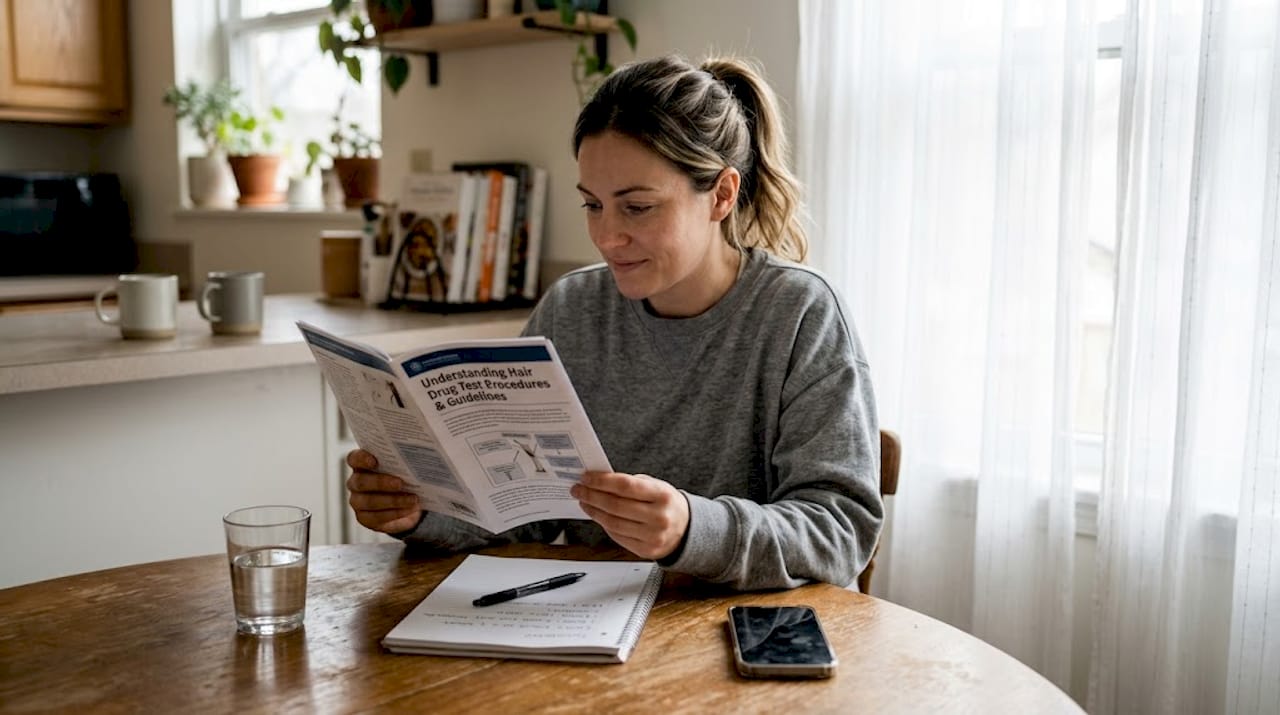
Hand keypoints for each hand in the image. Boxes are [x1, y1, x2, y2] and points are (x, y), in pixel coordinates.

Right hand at [345, 449, 421, 534]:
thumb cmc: (405, 479)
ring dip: (393, 500)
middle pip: (361, 482)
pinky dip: (395, 513)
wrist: (408, 504)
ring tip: (412, 499)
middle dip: (381, 482)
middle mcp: (356, 482)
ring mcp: (358, 501)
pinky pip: (377, 516)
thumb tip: (418, 457)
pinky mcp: (364, 518)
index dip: (361, 459)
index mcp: (362, 465)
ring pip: (369, 501)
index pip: (354, 458)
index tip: (374, 461)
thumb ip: (405, 461)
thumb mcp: (405, 468)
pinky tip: (409, 509)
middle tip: (400, 483)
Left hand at [570, 471, 689, 559]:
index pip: (625, 486)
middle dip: (592, 496)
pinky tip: (598, 515)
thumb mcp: (656, 486)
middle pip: (615, 506)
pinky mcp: (645, 551)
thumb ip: (631, 484)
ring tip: (584, 501)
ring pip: (613, 523)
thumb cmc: (667, 504)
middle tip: (578, 489)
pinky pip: (617, 536)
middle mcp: (659, 517)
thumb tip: (599, 481)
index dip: (602, 481)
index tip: (586, 477)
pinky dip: (604, 525)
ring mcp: (652, 537)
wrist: (687, 529)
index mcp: (662, 495)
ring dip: (594, 511)